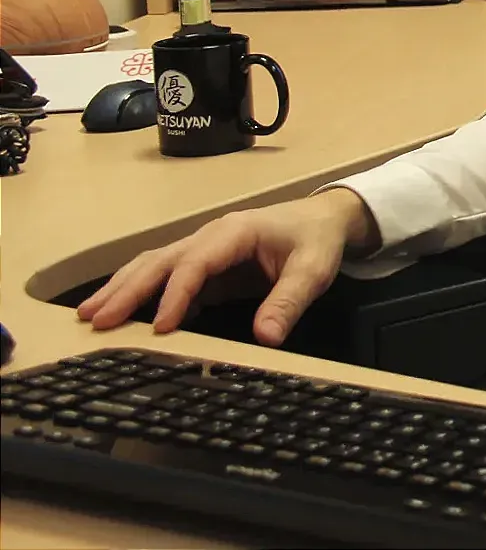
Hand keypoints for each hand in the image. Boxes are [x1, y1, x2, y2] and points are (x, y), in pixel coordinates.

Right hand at [75, 188, 377, 345]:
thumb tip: (266, 337)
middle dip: (127, 290)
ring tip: (90, 316)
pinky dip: (141, 295)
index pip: (194, 263)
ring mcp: (203, 250)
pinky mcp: (204, 267)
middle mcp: (209, 237)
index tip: (159, 328)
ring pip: (153, 266)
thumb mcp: (313, 270)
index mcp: (234, 233)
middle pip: (159, 262)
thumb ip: (289, 301)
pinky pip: (165, 278)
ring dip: (123, 289)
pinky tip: (124, 319)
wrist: (323, 219)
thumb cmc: (315, 240)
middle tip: (96, 320)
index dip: (175, 295)